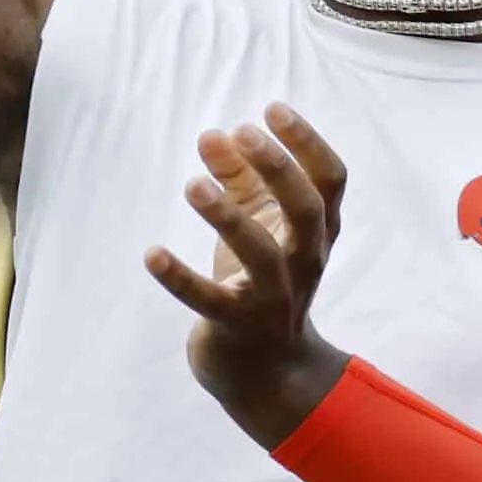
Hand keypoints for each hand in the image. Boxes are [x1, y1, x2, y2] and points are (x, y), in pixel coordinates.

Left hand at [146, 103, 351, 447]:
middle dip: (279, 168)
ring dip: (228, 216)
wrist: (264, 372)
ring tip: (194, 184)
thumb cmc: (260, 283)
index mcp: (316, 233)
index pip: (330, 181)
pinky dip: (179, 277)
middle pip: (307, 210)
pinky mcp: (235, 326)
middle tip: (242, 132)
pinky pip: (208, 300)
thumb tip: (214, 134)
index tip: (272, 109)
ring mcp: (273, 297)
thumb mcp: (255, 227)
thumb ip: (238, 179)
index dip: (307, 143)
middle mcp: (304, 262)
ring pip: (261, 254)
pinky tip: (151, 253)